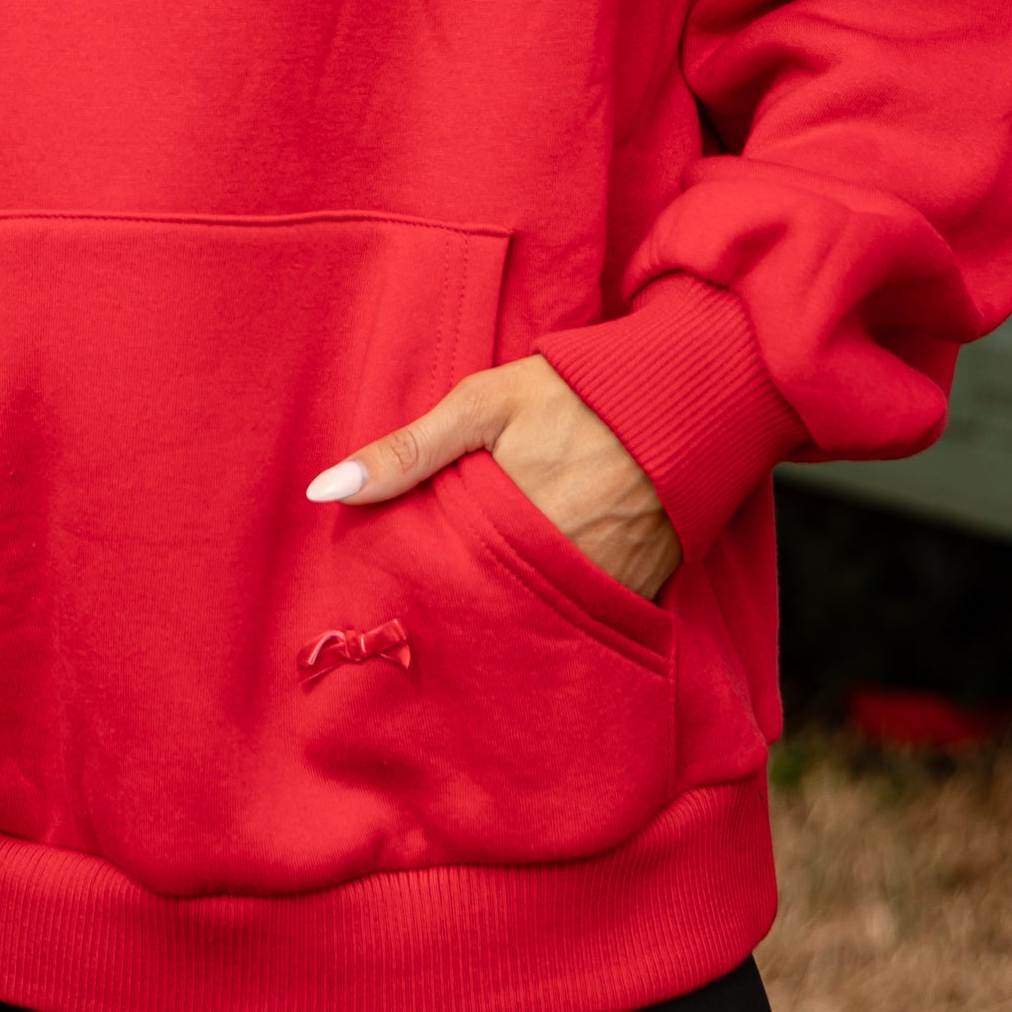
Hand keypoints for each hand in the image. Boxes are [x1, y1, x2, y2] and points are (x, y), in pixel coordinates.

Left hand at [306, 355, 681, 603]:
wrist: (687, 395)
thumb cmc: (574, 394)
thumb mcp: (482, 403)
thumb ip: (407, 451)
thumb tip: (324, 492)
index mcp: (508, 527)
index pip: (443, 586)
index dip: (420, 591)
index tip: (395, 596)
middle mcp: (557, 567)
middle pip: (490, 610)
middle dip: (465, 607)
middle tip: (445, 599)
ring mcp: (601, 584)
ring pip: (538, 618)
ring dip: (515, 608)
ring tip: (493, 597)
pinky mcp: (639, 590)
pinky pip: (588, 615)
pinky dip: (567, 606)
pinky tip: (546, 591)